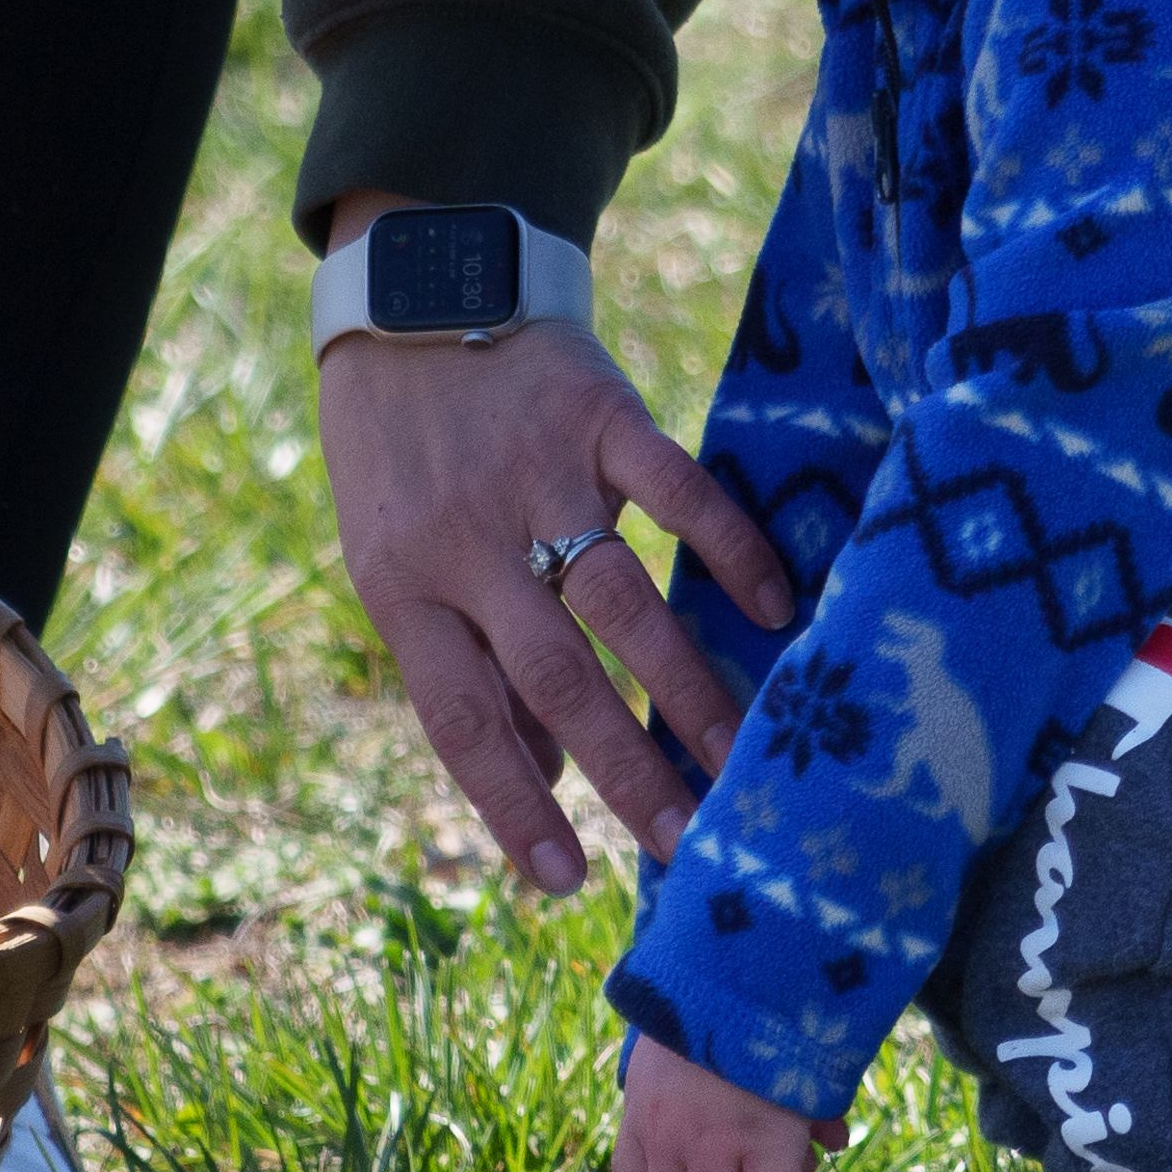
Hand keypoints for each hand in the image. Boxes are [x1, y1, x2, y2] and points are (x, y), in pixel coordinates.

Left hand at [310, 237, 793, 898]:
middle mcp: (466, 540)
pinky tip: (776, 609)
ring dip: (685, 686)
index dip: (510, 802)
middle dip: (624, 771)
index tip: (565, 883)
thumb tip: (540, 790)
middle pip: (552, 677)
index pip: (457, 718)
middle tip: (689, 845)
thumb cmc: (403, 449)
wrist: (413, 287)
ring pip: (619, 600)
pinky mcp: (599, 413)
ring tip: (742, 760)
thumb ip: (468, 668)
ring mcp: (537, 474)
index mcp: (403, 584)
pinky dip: (728, 548)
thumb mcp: (396, 555)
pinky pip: (675, 489)